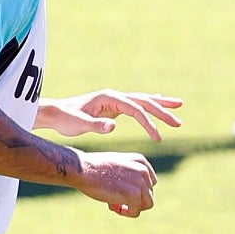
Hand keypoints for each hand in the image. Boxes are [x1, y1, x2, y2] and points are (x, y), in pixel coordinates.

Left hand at [35, 89, 182, 139]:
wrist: (55, 114)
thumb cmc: (66, 120)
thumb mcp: (79, 124)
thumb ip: (96, 125)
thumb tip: (114, 126)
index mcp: (109, 99)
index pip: (135, 110)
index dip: (148, 123)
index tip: (157, 137)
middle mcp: (114, 96)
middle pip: (144, 101)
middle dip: (163, 111)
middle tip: (179, 122)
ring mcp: (115, 100)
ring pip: (143, 100)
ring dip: (161, 105)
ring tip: (179, 107)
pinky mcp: (114, 106)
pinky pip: (136, 105)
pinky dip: (149, 104)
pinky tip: (159, 102)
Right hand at [73, 150, 156, 217]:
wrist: (83, 169)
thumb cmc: (93, 168)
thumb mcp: (116, 164)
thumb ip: (128, 174)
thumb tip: (133, 193)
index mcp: (140, 161)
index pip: (150, 183)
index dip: (137, 191)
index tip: (122, 191)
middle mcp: (143, 171)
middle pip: (148, 194)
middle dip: (133, 200)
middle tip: (115, 199)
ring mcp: (140, 183)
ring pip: (147, 204)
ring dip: (132, 207)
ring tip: (114, 204)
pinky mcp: (133, 195)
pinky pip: (136, 212)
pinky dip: (125, 213)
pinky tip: (111, 206)